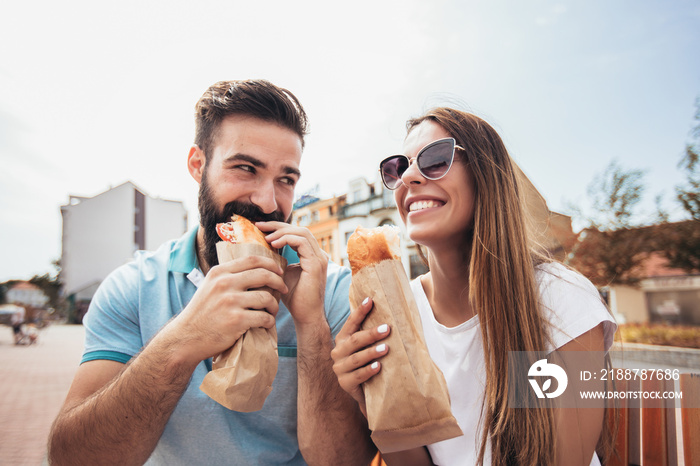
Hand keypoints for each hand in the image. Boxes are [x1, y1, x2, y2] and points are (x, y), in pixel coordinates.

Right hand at [164, 255, 287, 365]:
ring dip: (274, 305)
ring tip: (272, 310)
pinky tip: (266, 323)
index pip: (252, 259)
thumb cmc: (201, 313)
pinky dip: (269, 321)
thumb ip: (228, 276)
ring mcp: (230, 302)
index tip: (279, 271)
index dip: (270, 263)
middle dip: (278, 281)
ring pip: (266, 297)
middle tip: (283, 289)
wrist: (186, 337)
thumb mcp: (209, 286)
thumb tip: (254, 267)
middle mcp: (224, 284)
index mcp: (219, 273)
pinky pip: (263, 317)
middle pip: (263, 275)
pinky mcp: (236, 321)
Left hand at [257, 221, 327, 325]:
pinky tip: (272, 243)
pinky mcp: (316, 264)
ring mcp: (319, 259)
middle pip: (300, 229)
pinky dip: (286, 239)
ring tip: (265, 236)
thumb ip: (277, 261)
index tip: (260, 227)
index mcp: (312, 256)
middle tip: (259, 225)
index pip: (297, 233)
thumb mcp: (283, 274)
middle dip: (278, 225)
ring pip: (302, 232)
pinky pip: (302, 242)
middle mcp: (318, 255)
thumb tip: (260, 250)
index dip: (279, 228)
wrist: (305, 317)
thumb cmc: (294, 298)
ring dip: (281, 231)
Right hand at [331, 297, 389, 415]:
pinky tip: (378, 367)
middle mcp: (338, 352)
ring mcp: (340, 368)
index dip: (360, 312)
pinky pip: (358, 376)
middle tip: (387, 328)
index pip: (351, 323)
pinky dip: (368, 370)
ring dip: (371, 352)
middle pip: (354, 341)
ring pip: (356, 358)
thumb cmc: (367, 363)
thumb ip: (371, 333)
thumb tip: (390, 311)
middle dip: (371, 334)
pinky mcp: (345, 383)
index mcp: (343, 339)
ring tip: (386, 348)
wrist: (363, 391)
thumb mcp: (367, 347)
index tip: (370, 300)